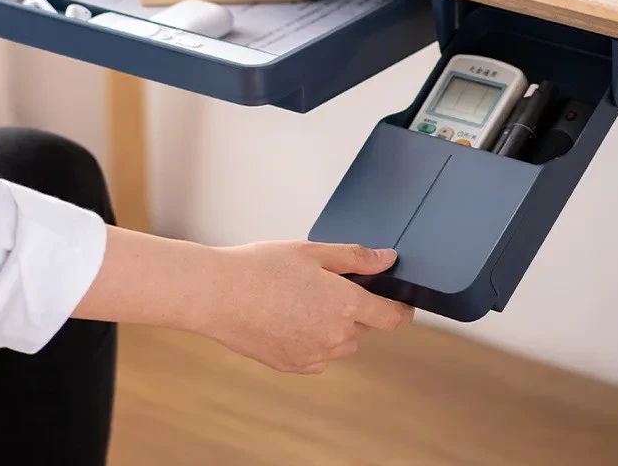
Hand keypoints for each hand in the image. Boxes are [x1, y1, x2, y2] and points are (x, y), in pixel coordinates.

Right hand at [195, 240, 412, 373]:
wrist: (217, 294)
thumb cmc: (260, 267)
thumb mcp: (312, 251)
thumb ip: (355, 258)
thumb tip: (387, 260)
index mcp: (345, 305)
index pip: (391, 317)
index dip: (400, 307)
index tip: (400, 301)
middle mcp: (335, 336)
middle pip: (363, 327)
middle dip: (354, 308)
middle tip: (324, 284)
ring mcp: (314, 355)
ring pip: (341, 344)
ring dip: (334, 326)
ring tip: (300, 299)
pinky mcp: (293, 366)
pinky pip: (318, 356)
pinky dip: (313, 340)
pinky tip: (288, 317)